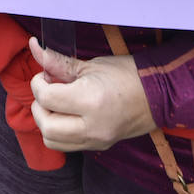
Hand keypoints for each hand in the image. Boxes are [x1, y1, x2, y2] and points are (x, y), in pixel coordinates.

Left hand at [27, 37, 155, 152]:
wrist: (158, 95)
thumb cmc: (126, 74)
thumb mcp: (90, 65)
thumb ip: (59, 62)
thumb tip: (34, 47)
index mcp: (91, 101)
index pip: (47, 99)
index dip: (38, 84)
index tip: (45, 75)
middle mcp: (92, 126)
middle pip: (46, 126)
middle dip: (39, 106)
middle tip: (48, 90)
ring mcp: (96, 140)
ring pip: (52, 141)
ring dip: (46, 122)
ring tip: (57, 104)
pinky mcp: (99, 146)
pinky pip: (67, 145)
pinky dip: (59, 132)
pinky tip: (67, 114)